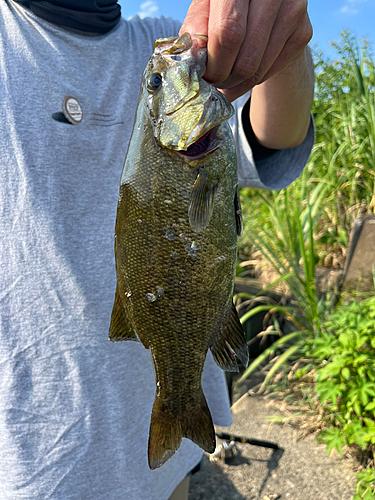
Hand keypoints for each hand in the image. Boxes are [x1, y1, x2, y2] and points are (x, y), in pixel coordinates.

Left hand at [180, 0, 312, 101]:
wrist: (264, 3)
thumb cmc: (226, 5)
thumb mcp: (205, 8)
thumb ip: (196, 28)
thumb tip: (195, 55)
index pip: (228, 34)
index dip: (214, 64)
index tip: (205, 76)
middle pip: (246, 58)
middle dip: (225, 79)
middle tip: (214, 84)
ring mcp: (293, 9)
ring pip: (259, 70)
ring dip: (237, 85)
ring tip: (225, 82)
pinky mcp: (304, 31)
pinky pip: (272, 71)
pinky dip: (253, 81)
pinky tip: (243, 75)